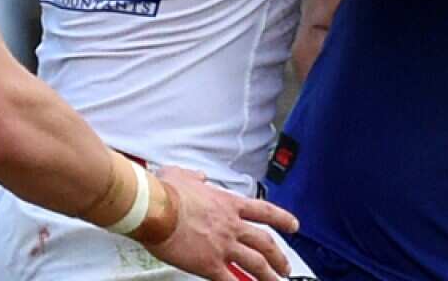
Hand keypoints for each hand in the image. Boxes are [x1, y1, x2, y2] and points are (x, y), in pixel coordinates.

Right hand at [146, 166, 298, 280]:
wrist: (154, 208)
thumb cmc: (165, 192)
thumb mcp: (183, 176)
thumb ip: (195, 177)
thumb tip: (199, 176)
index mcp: (228, 204)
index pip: (264, 212)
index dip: (282, 219)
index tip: (293, 226)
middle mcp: (231, 225)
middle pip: (265, 243)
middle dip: (279, 257)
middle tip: (286, 267)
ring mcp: (223, 246)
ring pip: (256, 264)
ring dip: (269, 276)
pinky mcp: (209, 264)